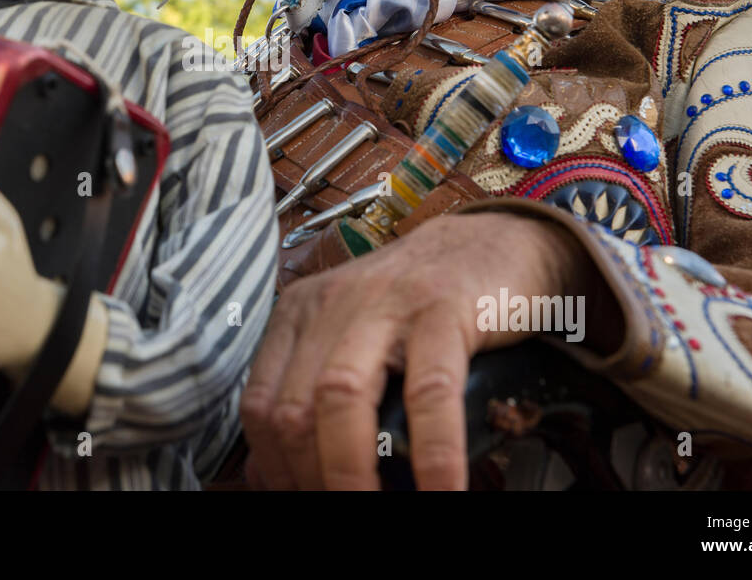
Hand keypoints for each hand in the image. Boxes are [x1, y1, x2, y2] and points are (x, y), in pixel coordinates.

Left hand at [240, 211, 607, 490]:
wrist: (492, 240)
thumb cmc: (419, 302)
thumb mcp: (351, 336)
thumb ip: (311, 391)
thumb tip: (273, 474)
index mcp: (300, 312)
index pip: (260, 403)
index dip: (274, 467)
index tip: (296, 497)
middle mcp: (333, 305)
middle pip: (293, 410)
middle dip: (309, 478)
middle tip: (338, 510)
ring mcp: (386, 304)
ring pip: (341, 399)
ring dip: (350, 473)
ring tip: (374, 511)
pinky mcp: (443, 309)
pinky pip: (429, 394)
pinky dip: (433, 455)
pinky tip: (441, 492)